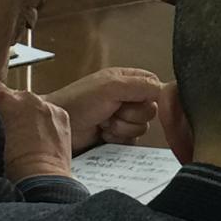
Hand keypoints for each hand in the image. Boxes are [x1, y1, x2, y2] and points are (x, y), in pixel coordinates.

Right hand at [0, 80, 74, 181]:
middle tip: (12, 132)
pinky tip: (43, 141)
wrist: (38, 177)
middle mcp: (26, 97)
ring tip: (28, 139)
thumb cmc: (9, 164)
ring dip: (31, 116)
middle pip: (17, 98)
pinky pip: (51, 114)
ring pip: (35, 106)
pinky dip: (47, 123)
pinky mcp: (61, 114)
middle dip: (14, 110)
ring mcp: (46, 105)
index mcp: (4, 99)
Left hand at [50, 67, 165, 147]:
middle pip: (151, 109)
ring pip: (142, 127)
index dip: (152, 94)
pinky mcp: (118, 136)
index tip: (137, 99)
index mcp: (126, 79)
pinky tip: (104, 134)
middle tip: (113, 110)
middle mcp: (127, 97)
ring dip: (123, 127)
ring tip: (104, 123)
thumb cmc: (77, 101)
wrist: (56, 128)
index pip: (154, 85)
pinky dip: (118, 138)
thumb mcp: (110, 87)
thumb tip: (164, 89)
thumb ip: (139, 85)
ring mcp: (122, 118)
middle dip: (132, 114)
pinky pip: (133, 141)